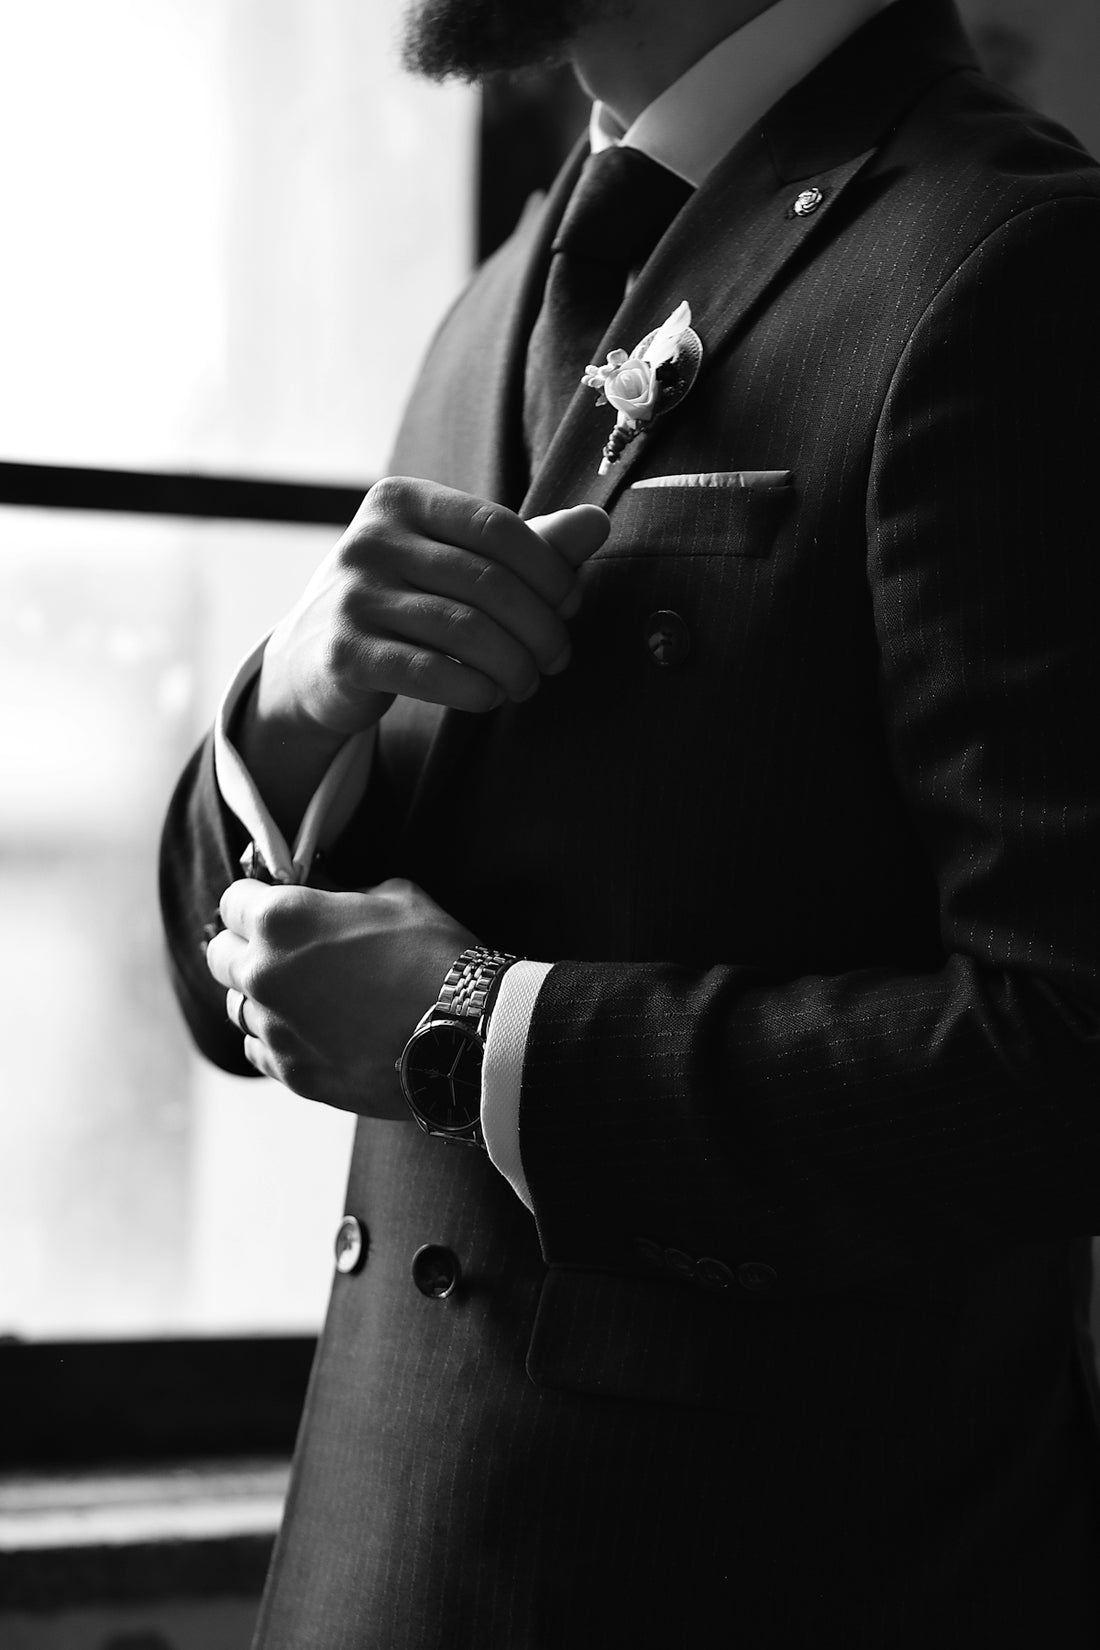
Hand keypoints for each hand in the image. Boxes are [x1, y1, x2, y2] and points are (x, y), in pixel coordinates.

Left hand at [204, 877, 475, 1118]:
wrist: (465, 1035)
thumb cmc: (434, 956)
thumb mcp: (395, 895)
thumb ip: (342, 893)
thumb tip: (323, 895)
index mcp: (282, 920)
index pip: (233, 901)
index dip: (256, 899)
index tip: (275, 903)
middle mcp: (264, 974)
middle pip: (220, 955)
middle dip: (245, 945)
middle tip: (283, 948)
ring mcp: (273, 1029)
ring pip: (236, 1005)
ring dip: (260, 995)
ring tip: (302, 994)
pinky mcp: (292, 1073)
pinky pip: (259, 1049)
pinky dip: (276, 1037)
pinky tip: (311, 1030)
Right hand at [257, 477, 609, 739]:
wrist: (313, 656)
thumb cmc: (404, 599)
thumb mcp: (459, 560)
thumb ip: (528, 543)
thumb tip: (599, 521)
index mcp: (402, 500)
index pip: (499, 527)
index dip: (550, 571)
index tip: (570, 606)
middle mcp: (370, 540)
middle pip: (488, 582)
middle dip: (540, 627)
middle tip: (557, 657)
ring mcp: (351, 596)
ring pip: (465, 630)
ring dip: (514, 664)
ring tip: (528, 682)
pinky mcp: (343, 654)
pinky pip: (429, 672)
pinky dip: (475, 689)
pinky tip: (490, 697)